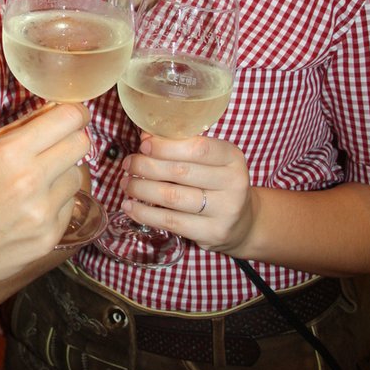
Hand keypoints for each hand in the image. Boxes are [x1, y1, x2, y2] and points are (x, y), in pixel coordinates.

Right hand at [0, 101, 89, 289]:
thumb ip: (21, 126)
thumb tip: (55, 109)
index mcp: (11, 152)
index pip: (68, 119)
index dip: (75, 112)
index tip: (74, 115)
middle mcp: (31, 181)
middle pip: (81, 144)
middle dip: (72, 139)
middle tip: (57, 145)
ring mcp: (42, 213)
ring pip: (77, 177)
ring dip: (62, 174)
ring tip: (35, 184)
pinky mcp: (48, 238)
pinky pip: (68, 207)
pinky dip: (56, 204)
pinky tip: (31, 209)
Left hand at [119, 132, 253, 253]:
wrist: (243, 222)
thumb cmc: (217, 182)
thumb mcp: (210, 160)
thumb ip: (182, 147)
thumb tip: (145, 137)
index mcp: (232, 157)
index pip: (198, 148)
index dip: (166, 146)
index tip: (142, 145)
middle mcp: (233, 183)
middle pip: (181, 172)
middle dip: (147, 166)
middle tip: (128, 164)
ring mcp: (224, 210)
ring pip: (173, 197)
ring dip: (142, 189)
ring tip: (126, 184)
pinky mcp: (212, 232)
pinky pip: (171, 221)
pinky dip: (145, 213)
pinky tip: (130, 206)